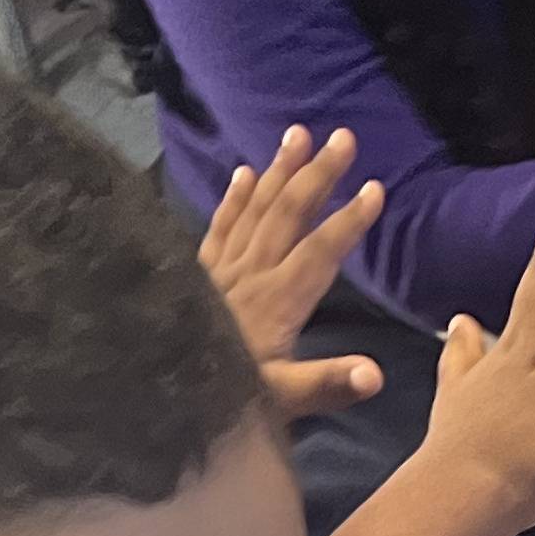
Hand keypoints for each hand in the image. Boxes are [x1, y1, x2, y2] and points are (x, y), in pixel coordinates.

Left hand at [201, 124, 387, 417]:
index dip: (348, 222)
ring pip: (255, 210)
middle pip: (287, 215)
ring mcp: (223, 271)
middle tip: (343, 138)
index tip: (375, 190)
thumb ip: (327, 384)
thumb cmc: (228, 401)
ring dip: (279, 171)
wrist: (159, 393)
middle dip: (317, 176)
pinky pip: (220, 227)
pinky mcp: (201, 274)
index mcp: (277, 303)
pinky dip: (234, 198)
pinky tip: (245, 172)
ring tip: (299, 134)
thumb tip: (374, 375)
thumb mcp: (283, 401)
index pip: (319, 253)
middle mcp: (251, 275)